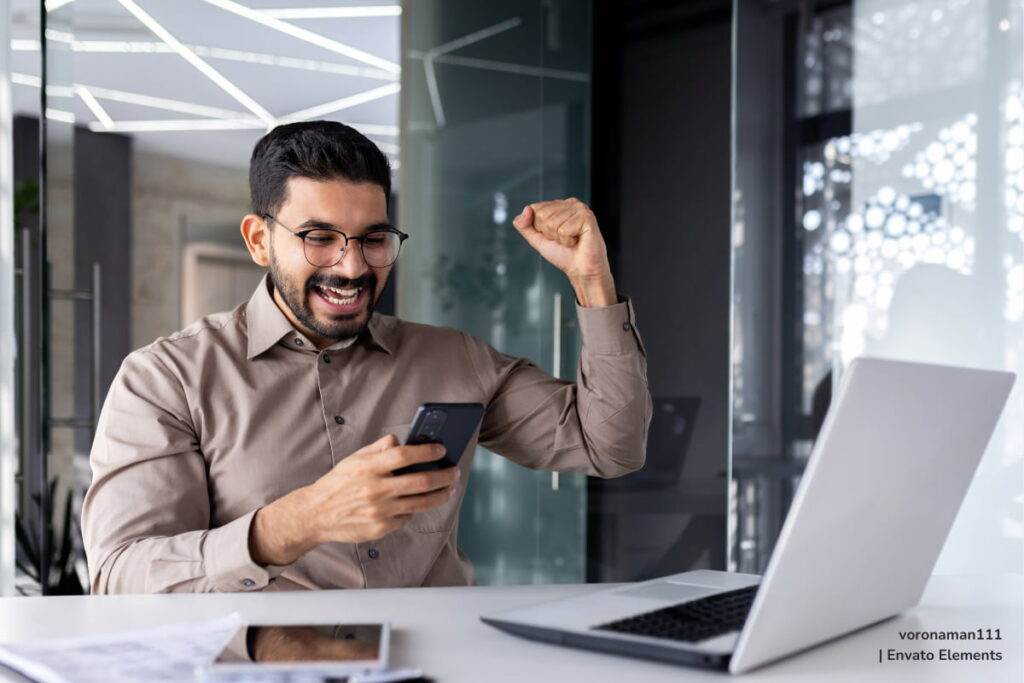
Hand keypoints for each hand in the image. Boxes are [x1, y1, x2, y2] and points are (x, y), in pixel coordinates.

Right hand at [249, 434, 459, 565]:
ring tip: (449, 489)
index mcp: (368, 468)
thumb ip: (377, 449)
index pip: (404, 455)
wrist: (316, 515)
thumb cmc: (337, 484)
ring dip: (440, 495)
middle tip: (455, 471)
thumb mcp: (353, 460)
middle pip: (420, 481)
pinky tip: (417, 503)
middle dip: (444, 476)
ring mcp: (379, 511)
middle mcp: (375, 490)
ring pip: (421, 503)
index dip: (427, 451)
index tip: (442, 449)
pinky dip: (414, 509)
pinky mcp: (381, 528)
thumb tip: (399, 440)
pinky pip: (407, 517)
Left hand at [512, 198, 615, 306]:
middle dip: (549, 233)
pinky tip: (577, 241)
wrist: (581, 270)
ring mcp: (580, 208)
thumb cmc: (564, 254)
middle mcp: (570, 203)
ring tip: (570, 240)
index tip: (553, 235)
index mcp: (559, 205)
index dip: (539, 228)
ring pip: (552, 222)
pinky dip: (567, 241)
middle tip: (563, 239)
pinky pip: (564, 230)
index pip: (535, 208)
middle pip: (542, 215)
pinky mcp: (587, 217)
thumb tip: (525, 209)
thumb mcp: (537, 239)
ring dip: (559, 238)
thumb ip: (524, 225)